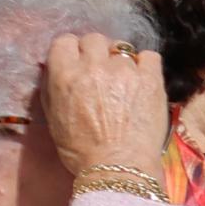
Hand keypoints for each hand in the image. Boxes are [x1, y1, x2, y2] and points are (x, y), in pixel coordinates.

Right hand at [36, 31, 168, 180]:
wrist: (118, 165)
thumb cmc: (81, 149)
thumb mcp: (53, 116)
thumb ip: (54, 86)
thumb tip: (57, 68)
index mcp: (65, 75)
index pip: (64, 41)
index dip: (72, 51)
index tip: (78, 62)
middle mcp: (94, 67)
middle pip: (94, 39)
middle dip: (96, 52)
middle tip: (101, 72)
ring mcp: (125, 71)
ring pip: (122, 48)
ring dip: (121, 61)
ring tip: (123, 81)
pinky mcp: (151, 79)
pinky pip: (150, 57)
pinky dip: (145, 65)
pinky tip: (142, 81)